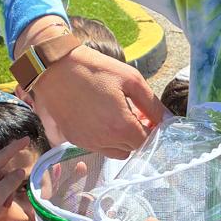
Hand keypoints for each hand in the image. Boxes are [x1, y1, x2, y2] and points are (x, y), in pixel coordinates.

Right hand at [16, 17, 164, 158]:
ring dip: (119, 139)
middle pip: (131, 149)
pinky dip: (103, 138)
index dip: (150, 129)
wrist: (54, 68)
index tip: (146, 115)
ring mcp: (87, 142)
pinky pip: (96, 147)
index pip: (145, 142)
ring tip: (114, 115)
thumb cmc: (94, 69)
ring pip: (114, 152)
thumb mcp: (130, 79)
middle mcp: (104, 140)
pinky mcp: (74, 140)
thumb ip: (152, 104)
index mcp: (120, 126)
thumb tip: (166, 119)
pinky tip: (98, 117)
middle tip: (131, 112)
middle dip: (135, 134)